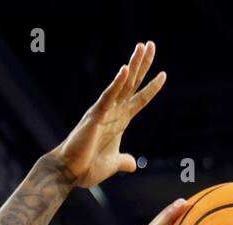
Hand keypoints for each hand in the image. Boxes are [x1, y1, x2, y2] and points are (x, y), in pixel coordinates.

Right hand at [46, 41, 164, 187]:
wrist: (69, 172)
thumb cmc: (87, 167)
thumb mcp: (113, 164)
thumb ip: (123, 161)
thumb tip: (133, 165)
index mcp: (119, 121)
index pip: (139, 100)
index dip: (152, 88)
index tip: (163, 74)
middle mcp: (112, 112)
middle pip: (132, 84)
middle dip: (142, 64)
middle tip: (150, 44)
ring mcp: (104, 112)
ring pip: (122, 84)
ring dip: (133, 65)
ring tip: (142, 46)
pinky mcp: (94, 116)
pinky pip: (108, 97)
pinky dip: (117, 83)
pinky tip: (125, 70)